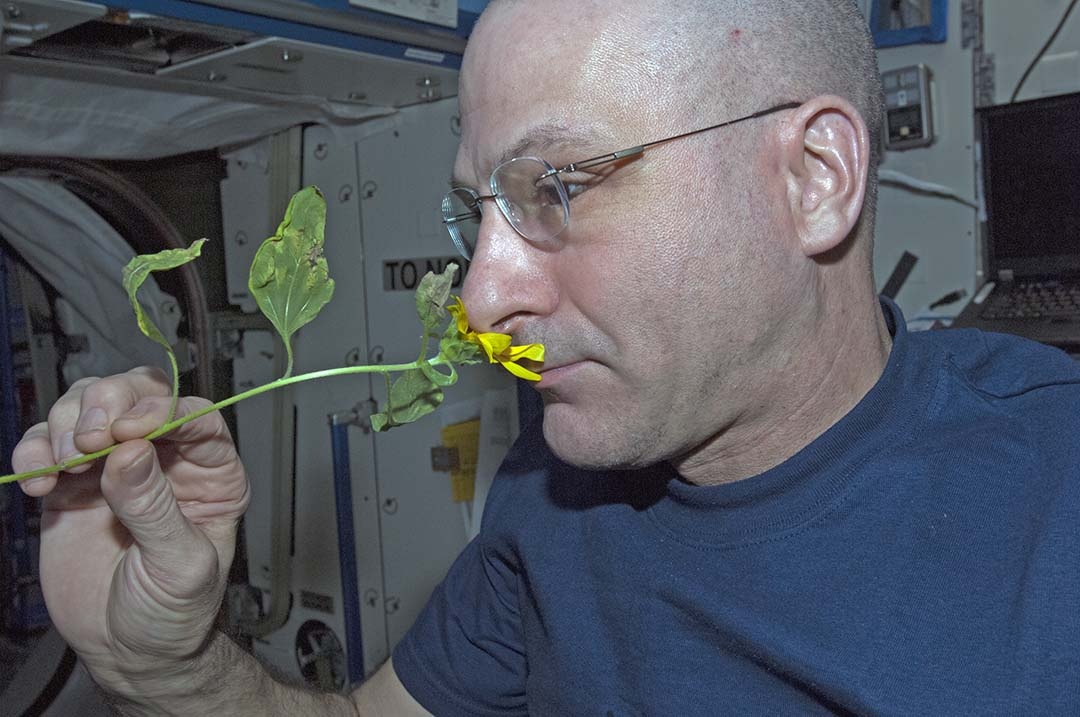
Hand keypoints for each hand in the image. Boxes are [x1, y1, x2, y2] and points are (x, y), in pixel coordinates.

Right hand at [11, 367, 248, 693]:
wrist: (129, 650)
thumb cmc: (175, 612)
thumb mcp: (180, 565)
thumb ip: (155, 508)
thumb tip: (131, 452)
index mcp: (211, 472)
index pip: (195, 416)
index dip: (162, 411)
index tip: (131, 429)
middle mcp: (164, 459)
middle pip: (138, 395)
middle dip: (109, 404)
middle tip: (90, 439)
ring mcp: (114, 468)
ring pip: (89, 408)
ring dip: (69, 423)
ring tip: (66, 463)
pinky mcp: (71, 486)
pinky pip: (48, 446)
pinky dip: (35, 450)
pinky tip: (39, 479)